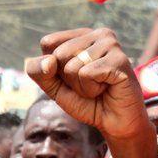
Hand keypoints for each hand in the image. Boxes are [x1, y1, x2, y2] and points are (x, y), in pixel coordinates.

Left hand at [25, 28, 149, 142]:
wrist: (114, 123)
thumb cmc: (86, 102)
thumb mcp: (54, 87)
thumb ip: (38, 71)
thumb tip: (49, 61)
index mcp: (81, 35)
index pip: (47, 43)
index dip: (52, 69)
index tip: (73, 78)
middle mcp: (98, 34)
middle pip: (58, 55)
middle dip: (68, 80)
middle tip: (89, 86)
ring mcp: (110, 44)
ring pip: (72, 66)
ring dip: (81, 87)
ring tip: (98, 88)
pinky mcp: (119, 59)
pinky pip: (86, 74)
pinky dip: (91, 90)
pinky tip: (106, 88)